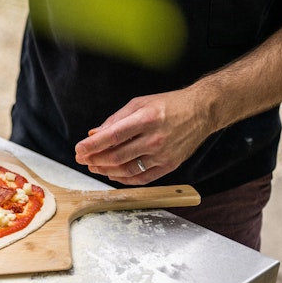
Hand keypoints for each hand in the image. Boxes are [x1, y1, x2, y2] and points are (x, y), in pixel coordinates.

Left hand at [74, 89, 211, 184]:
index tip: (78, 149)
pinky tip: (113, 174)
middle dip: (94, 160)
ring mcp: (163, 154)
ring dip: (105, 171)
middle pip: (116, 156)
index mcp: (146, 119)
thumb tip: (93, 134)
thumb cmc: (169, 105)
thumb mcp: (139, 103)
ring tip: (94, 167)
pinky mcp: (170, 165)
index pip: (112, 137)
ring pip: (127, 170)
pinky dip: (124, 179)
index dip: (92, 146)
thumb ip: (114, 120)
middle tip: (82, 159)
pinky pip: (142, 178)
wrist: (203, 111)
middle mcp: (155, 139)